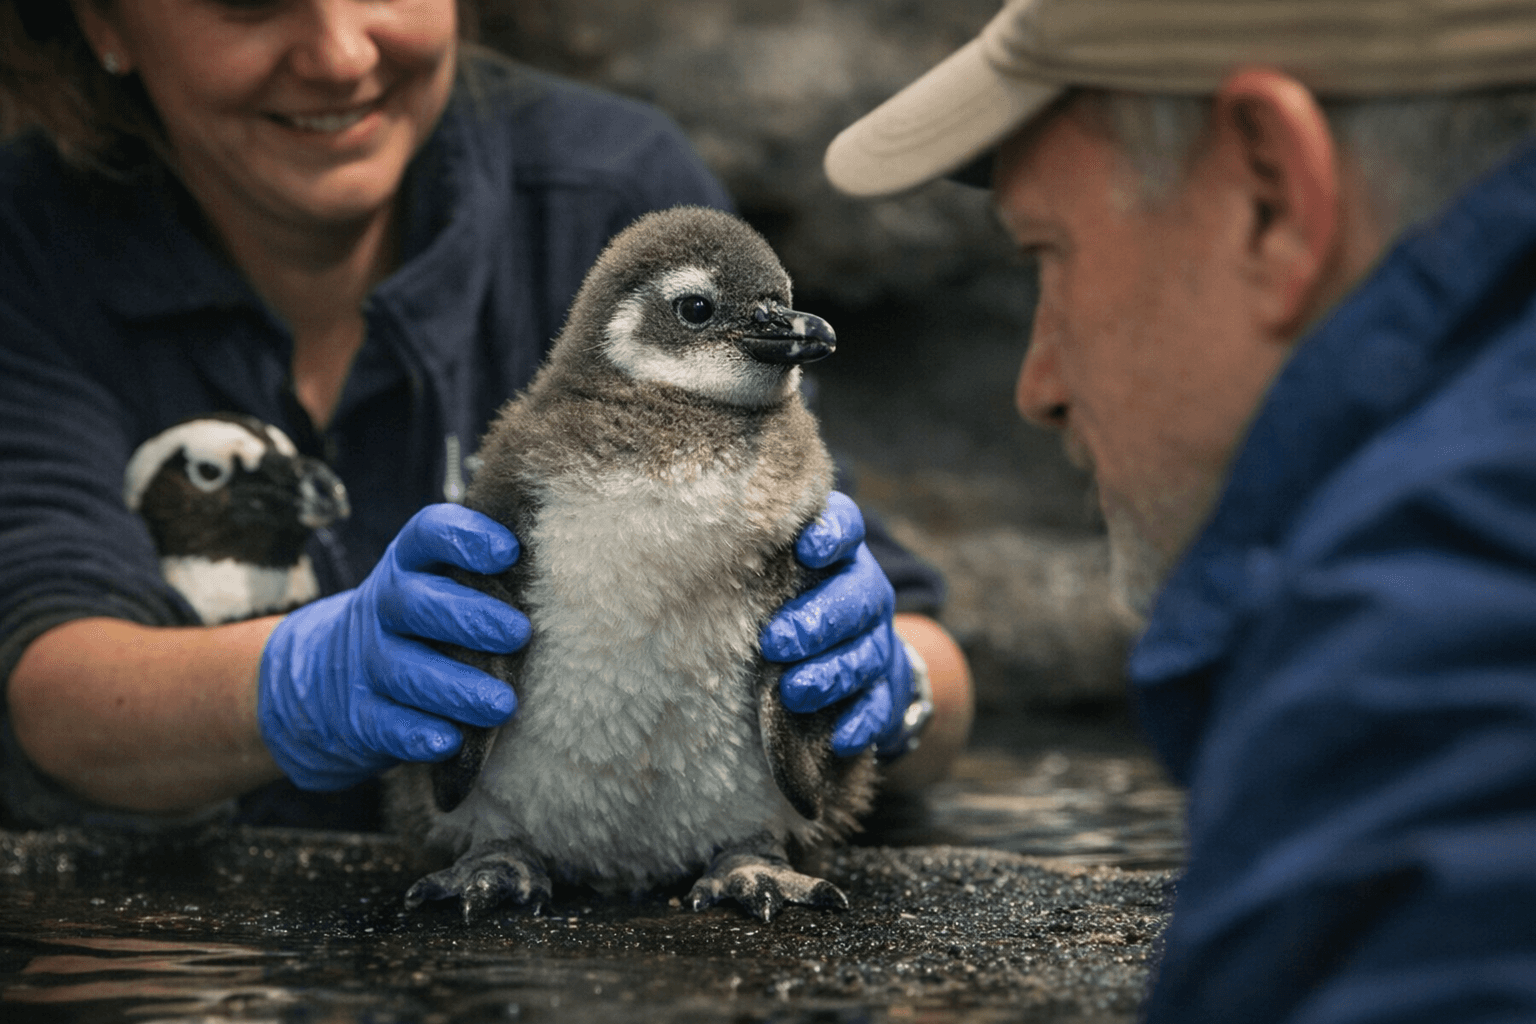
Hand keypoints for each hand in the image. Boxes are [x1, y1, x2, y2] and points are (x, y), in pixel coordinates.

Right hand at [257, 504, 530, 790]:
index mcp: (410, 564)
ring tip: (504, 704)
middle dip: (470, 617)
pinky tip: (449, 741)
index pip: (429, 533)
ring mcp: (367, 661)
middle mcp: (385, 606)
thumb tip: (572, 568)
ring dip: (457, 687)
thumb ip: (490, 574)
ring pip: (406, 670)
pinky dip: (416, 734)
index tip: (509, 551)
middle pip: (417, 602)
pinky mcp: (360, 715)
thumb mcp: (440, 585)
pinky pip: (384, 724)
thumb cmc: (423, 624)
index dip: (465, 537)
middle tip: (520, 633)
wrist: (328, 678)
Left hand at [761, 491, 915, 756]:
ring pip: (866, 652)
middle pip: (857, 594)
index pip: (845, 526)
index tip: (805, 550)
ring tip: (793, 693)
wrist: (844, 662)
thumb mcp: (767, 580)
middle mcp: (864, 591)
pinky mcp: (883, 689)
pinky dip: (860, 719)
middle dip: (818, 621)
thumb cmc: (783, 608)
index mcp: (837, 554)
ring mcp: (878, 640)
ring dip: (832, 674)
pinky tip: (839, 735)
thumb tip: (679, 557)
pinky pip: (879, 704)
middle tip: (775, 644)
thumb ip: (746, 567)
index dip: (831, 534)